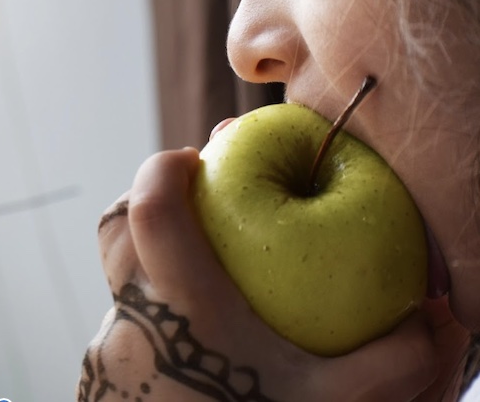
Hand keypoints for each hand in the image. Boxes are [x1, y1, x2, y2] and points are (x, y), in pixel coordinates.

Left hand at [77, 148, 448, 400]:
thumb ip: (391, 363)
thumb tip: (436, 319)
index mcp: (179, 306)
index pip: (149, 208)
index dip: (163, 169)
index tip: (192, 157)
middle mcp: (129, 320)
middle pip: (117, 232)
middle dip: (152, 205)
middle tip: (197, 206)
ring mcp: (106, 354)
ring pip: (118, 281)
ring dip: (152, 264)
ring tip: (205, 278)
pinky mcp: (100, 382)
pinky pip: (119, 324)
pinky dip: (151, 313)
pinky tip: (197, 340)